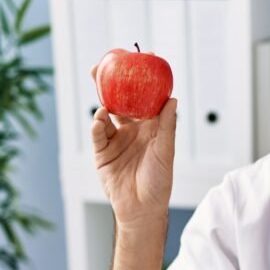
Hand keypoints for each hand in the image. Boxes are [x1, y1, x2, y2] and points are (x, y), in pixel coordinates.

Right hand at [89, 63, 177, 232]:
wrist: (142, 210)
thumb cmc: (159, 182)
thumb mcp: (165, 152)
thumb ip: (167, 126)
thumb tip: (172, 99)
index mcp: (151, 127)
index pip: (144, 98)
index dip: (141, 79)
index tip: (139, 59)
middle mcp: (132, 130)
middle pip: (120, 101)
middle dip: (110, 83)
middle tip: (103, 65)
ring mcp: (116, 140)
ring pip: (106, 114)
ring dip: (102, 102)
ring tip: (102, 93)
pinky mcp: (102, 153)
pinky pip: (98, 134)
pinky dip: (97, 125)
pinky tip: (100, 118)